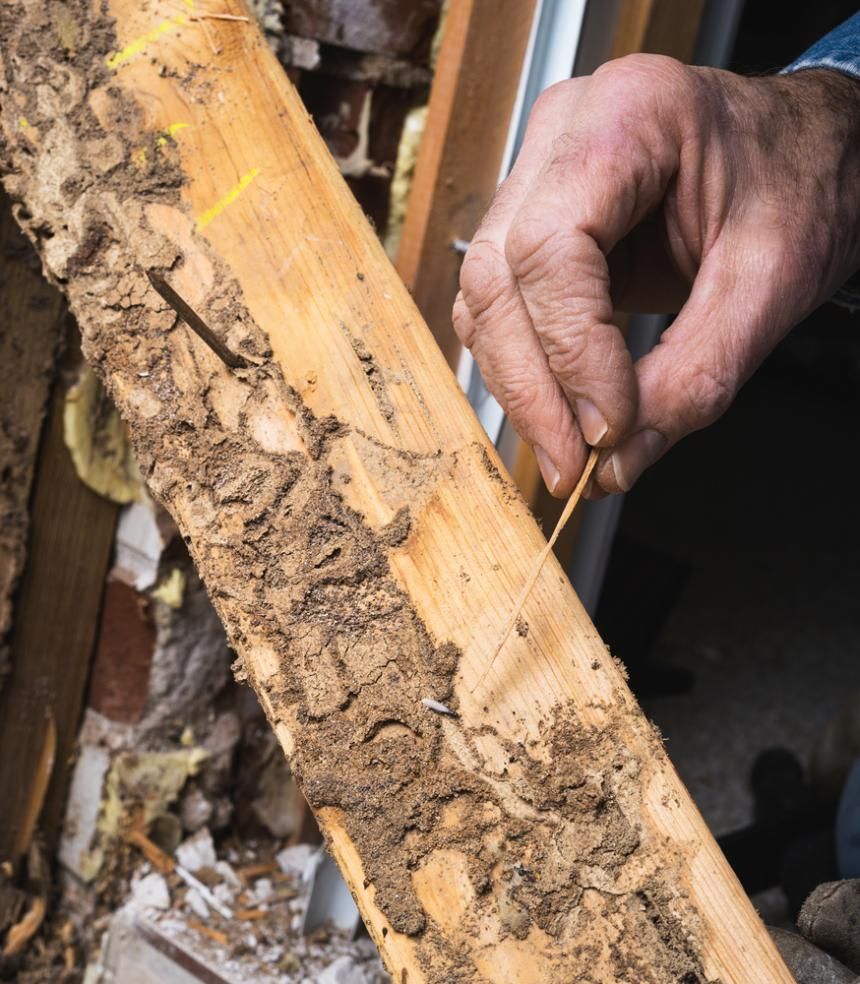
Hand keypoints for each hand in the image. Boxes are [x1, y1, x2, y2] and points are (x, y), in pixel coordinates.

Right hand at [452, 56, 859, 496]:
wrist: (806, 151)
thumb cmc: (800, 183)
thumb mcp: (771, 283)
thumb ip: (695, 376)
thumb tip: (618, 461)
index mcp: (629, 113)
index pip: (552, 247)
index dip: (571, 352)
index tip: (606, 429)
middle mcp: (565, 133)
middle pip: (497, 276)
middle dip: (532, 386)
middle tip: (572, 466)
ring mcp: (540, 174)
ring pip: (485, 298)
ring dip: (522, 386)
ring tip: (570, 453)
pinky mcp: (538, 220)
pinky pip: (504, 305)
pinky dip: (529, 368)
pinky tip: (562, 413)